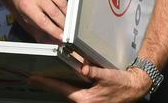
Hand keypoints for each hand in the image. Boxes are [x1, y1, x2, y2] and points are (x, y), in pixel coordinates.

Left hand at [5, 0, 68, 41]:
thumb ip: (36, 25)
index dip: (54, 31)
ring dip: (69, 15)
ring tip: (72, 22)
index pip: (44, 21)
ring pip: (63, 4)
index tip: (62, 37)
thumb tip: (50, 37)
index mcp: (27, 5)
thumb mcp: (23, 13)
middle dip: (64, 25)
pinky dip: (72, 0)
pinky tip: (74, 7)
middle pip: (55, 14)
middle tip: (70, 32)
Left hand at [30, 64, 151, 101]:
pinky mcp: (90, 98)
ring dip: (55, 84)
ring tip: (42, 76)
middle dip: (47, 83)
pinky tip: (60, 77)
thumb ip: (95, 72)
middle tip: (32, 76)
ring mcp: (87, 101)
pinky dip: (65, 84)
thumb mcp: (109, 76)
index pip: (61, 89)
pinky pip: (73, 90)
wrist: (136, 87)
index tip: (34, 78)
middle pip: (61, 91)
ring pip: (66, 91)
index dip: (47, 83)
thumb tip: (84, 68)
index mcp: (86, 99)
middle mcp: (84, 102)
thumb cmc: (123, 84)